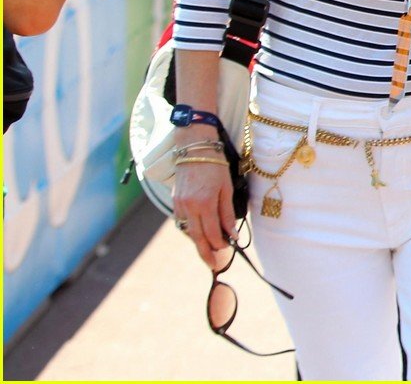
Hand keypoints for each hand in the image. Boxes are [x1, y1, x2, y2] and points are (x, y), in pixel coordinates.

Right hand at [172, 133, 237, 268]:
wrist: (194, 147)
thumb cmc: (216, 165)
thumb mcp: (227, 188)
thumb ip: (227, 213)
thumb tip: (232, 234)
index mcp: (205, 203)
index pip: (212, 233)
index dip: (221, 244)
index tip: (230, 247)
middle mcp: (189, 207)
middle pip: (198, 238)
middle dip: (206, 253)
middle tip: (214, 265)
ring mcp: (180, 205)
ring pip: (189, 231)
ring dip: (198, 242)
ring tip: (208, 252)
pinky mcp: (175, 201)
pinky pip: (183, 222)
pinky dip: (191, 230)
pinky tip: (199, 233)